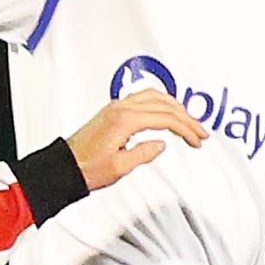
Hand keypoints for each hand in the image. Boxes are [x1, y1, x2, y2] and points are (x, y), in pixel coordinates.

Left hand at [65, 90, 207, 188]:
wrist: (63, 167)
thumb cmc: (86, 168)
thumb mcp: (120, 167)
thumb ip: (144, 153)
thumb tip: (161, 144)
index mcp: (124, 120)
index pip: (165, 119)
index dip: (185, 129)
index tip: (197, 141)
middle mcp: (121, 109)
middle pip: (163, 104)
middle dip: (186, 118)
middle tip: (201, 133)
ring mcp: (116, 107)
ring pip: (154, 96)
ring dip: (175, 107)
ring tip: (189, 121)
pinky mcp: (113, 111)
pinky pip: (143, 98)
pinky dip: (161, 103)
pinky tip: (168, 112)